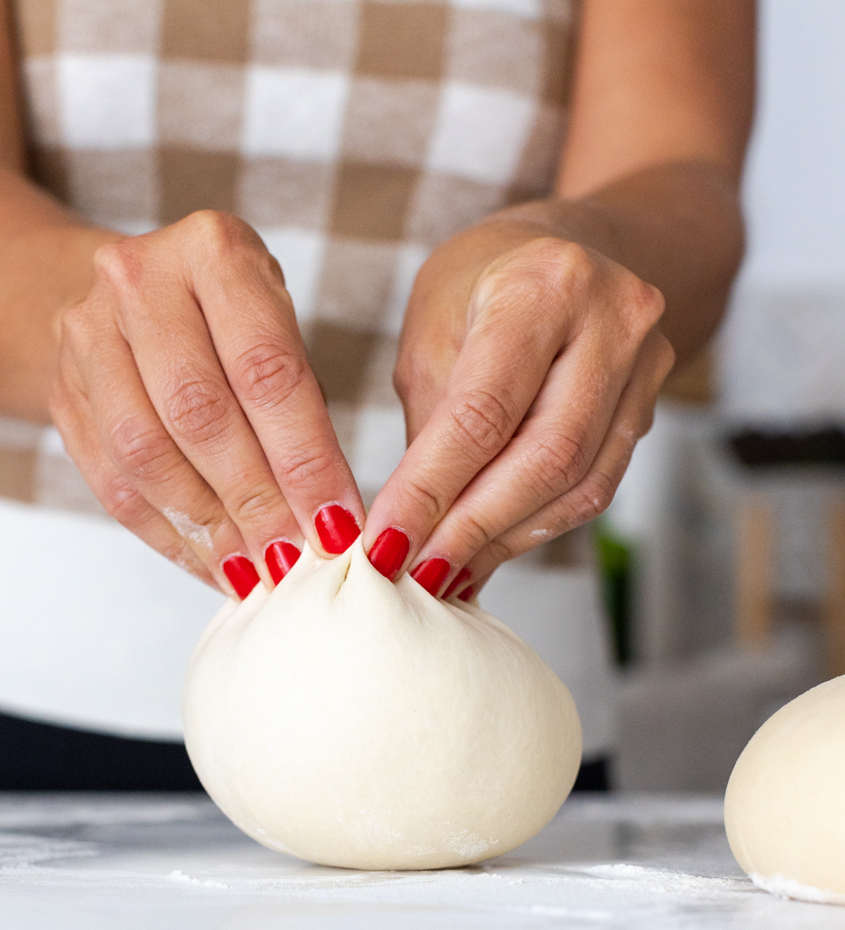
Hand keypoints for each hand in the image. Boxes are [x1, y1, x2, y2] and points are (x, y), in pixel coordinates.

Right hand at [50, 211, 363, 597]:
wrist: (124, 290)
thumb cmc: (226, 316)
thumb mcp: (275, 325)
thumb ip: (301, 405)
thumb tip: (331, 519)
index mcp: (212, 250)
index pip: (266, 371)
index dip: (304, 459)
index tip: (337, 523)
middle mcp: (139, 280)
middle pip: (199, 415)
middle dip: (255, 501)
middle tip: (296, 560)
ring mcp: (86, 334)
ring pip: (146, 456)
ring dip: (208, 529)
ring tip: (257, 574)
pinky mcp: (60, 391)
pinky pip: (113, 484)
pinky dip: (169, 537)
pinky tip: (213, 565)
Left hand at [362, 216, 674, 598]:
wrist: (575, 246)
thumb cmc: (485, 284)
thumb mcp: (432, 330)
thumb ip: (427, 425)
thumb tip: (406, 531)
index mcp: (544, 284)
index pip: (483, 412)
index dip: (431, 490)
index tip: (385, 544)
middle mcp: (613, 320)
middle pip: (544, 459)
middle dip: (471, 528)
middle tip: (415, 574)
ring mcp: (646, 365)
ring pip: (577, 486)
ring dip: (504, 540)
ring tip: (446, 572)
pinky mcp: (652, 406)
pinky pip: (594, 488)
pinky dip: (535, 528)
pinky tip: (489, 550)